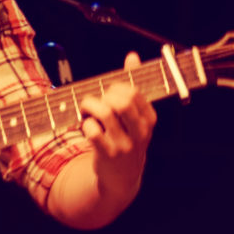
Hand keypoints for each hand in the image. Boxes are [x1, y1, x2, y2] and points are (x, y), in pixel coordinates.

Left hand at [79, 52, 156, 204]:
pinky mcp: (108, 154)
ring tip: (86, 110)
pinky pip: (92, 131)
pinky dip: (85, 124)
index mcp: (149, 119)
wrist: (122, 177)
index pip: (134, 92)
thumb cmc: (127, 137)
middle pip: (121, 102)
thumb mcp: (135, 116)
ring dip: (90, 106)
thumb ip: (133, 85)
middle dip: (103, 96)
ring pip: (105, 113)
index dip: (116, 88)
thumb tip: (133, 56)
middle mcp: (140, 132)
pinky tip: (86, 126)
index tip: (109, 94)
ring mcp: (125, 144)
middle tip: (97, 102)